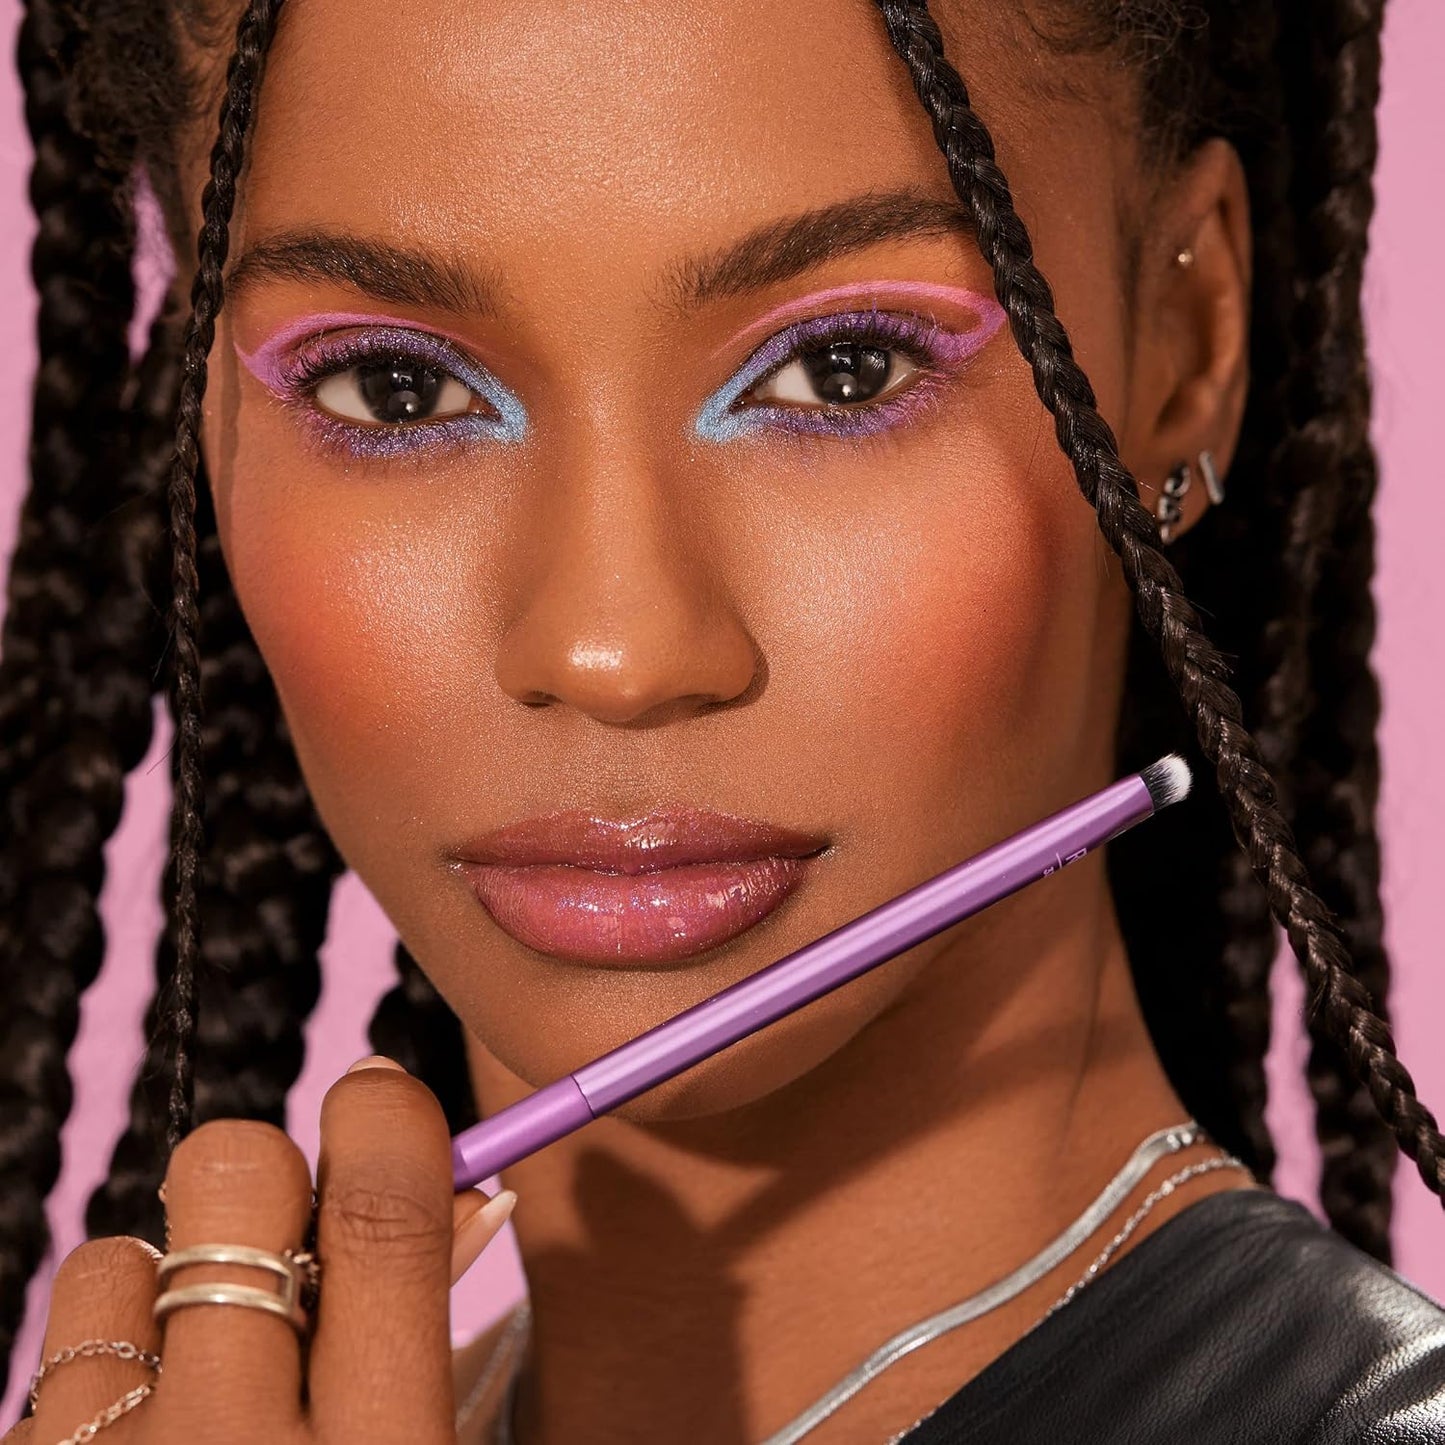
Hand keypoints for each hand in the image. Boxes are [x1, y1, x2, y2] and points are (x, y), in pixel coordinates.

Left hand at [12, 1057, 515, 1444]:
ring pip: (110, 1261)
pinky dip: (99, 1380)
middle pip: (228, 1178)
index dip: (387, 1118)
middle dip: (261, 1173)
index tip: (379, 1095)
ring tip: (192, 1375)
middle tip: (280, 1234)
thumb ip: (428, 1331)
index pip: (380, 1218)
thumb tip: (460, 1183)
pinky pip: (48, 1366)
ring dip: (157, 1289)